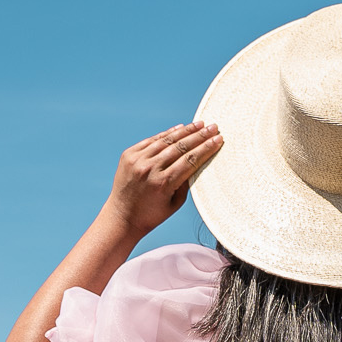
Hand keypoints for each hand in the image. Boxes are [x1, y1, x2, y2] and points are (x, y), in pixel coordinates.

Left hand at [110, 121, 223, 241]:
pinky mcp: (129, 155)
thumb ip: (186, 182)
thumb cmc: (152, 214)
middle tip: (213, 127)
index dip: (206, 148)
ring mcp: (138, 160)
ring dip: (185, 131)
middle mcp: (150, 169)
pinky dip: (167, 133)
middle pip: (181, 147)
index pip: (190, 160)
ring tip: (200, 124)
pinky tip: (180, 128)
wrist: (122, 217)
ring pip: (166, 140)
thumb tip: (198, 160)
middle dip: (200, 136)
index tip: (218, 139)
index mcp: (163, 183)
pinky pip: (152, 140)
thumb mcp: (175, 204)